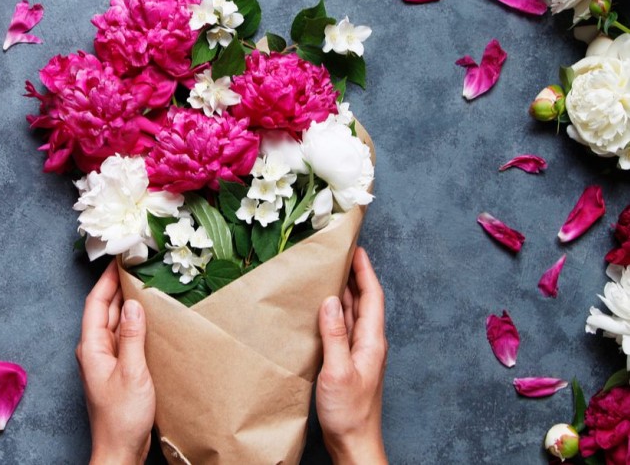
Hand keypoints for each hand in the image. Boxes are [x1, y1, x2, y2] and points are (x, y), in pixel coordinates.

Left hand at [75, 260, 155, 464]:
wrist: (120, 450)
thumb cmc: (122, 417)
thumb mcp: (132, 373)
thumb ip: (132, 337)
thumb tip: (132, 304)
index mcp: (92, 347)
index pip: (96, 303)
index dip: (107, 279)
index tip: (119, 258)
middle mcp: (95, 349)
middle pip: (104, 309)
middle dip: (118, 285)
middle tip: (136, 263)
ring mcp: (106, 359)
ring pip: (114, 321)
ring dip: (127, 302)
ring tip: (144, 281)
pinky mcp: (118, 368)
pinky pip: (124, 336)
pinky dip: (134, 321)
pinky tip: (148, 316)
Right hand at [316, 247, 387, 464]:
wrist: (354, 445)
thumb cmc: (350, 414)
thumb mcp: (338, 372)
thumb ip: (334, 335)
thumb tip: (329, 301)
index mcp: (372, 341)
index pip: (372, 296)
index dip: (365, 271)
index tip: (356, 249)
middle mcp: (369, 343)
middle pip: (364, 301)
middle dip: (354, 275)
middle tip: (340, 255)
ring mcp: (359, 353)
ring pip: (353, 314)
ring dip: (344, 293)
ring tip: (329, 273)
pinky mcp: (348, 362)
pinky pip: (343, 329)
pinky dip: (335, 313)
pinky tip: (322, 310)